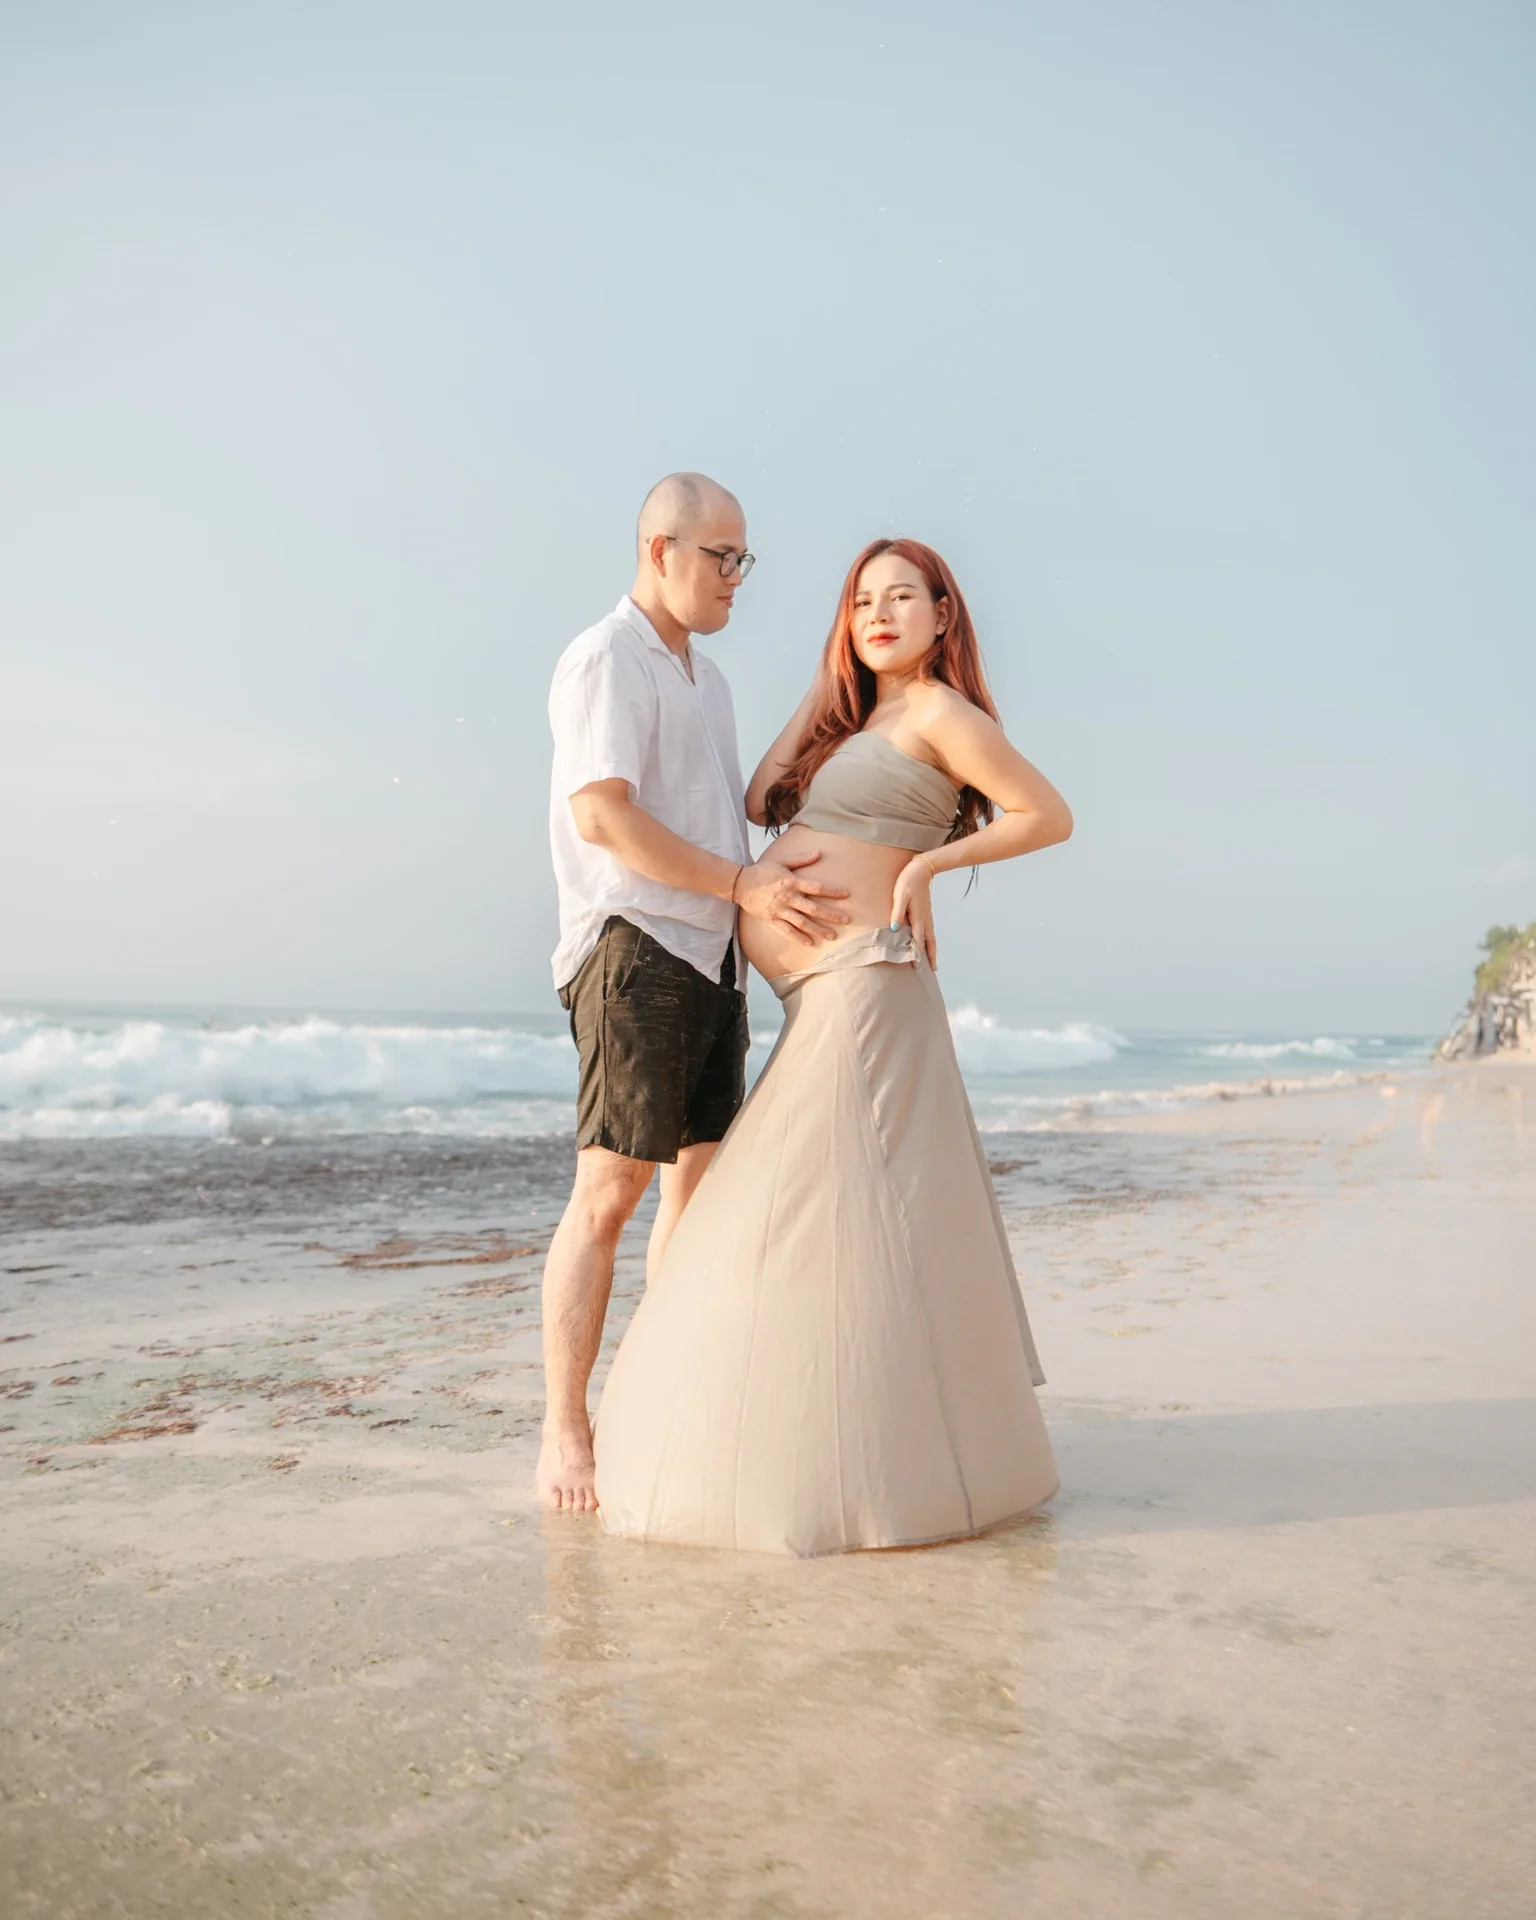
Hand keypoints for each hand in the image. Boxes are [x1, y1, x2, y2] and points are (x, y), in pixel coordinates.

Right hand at [734, 849, 850, 945]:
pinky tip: (811, 943)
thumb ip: (801, 859)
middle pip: (813, 908)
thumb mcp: (782, 861)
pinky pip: (787, 931)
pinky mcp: (772, 919)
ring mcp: (780, 910)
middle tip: (847, 921)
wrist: (740, 884)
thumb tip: (819, 853)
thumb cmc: (762, 870)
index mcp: (791, 882)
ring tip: (833, 936)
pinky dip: (799, 937)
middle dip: (831, 915)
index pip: (816, 887)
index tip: (847, 894)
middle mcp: (788, 898)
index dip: (832, 891)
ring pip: (802, 923)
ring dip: (818, 930)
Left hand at [890, 855, 936, 968]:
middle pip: (930, 942)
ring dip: (932, 950)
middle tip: (933, 971)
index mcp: (918, 917)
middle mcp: (925, 919)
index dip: (917, 954)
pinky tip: (927, 943)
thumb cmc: (908, 881)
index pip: (918, 940)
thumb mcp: (900, 895)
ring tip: (932, 962)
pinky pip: (930, 931)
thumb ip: (897, 912)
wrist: (921, 869)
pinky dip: (930, 941)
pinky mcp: (927, 913)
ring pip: (932, 937)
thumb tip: (893, 929)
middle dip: (931, 957)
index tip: (916, 967)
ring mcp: (928, 916)